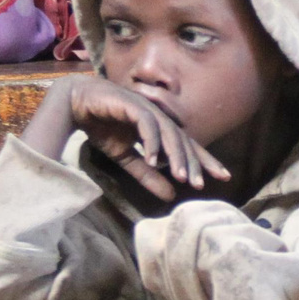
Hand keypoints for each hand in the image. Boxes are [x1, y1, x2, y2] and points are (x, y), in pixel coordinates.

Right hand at [51, 74, 228, 202]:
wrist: (76, 104)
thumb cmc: (102, 126)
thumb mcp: (126, 158)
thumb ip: (147, 175)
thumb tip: (171, 196)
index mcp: (160, 128)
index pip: (188, 146)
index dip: (204, 161)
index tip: (222, 177)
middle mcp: (159, 117)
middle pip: (184, 140)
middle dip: (195, 162)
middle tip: (201, 184)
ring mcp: (147, 108)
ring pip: (169, 133)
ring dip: (176, 155)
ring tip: (181, 177)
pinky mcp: (132, 104)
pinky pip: (147, 124)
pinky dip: (152, 142)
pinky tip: (154, 160)